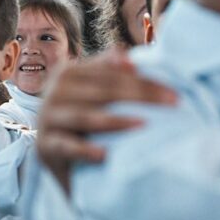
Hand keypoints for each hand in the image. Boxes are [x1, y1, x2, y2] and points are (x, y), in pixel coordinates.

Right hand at [37, 49, 176, 193]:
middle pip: (102, 91)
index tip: (175, 94)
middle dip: (141, 96)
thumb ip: (111, 74)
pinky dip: (85, 150)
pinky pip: (67, 146)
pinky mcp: (44, 145)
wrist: (61, 163)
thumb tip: (128, 56)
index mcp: (69, 73)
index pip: (112, 74)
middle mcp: (55, 91)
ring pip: (84, 116)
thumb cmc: (86, 125)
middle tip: (172, 105)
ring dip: (115, 120)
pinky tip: (106, 154)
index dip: (144, 81)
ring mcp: (48, 118)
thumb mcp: (97, 97)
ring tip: (144, 125)